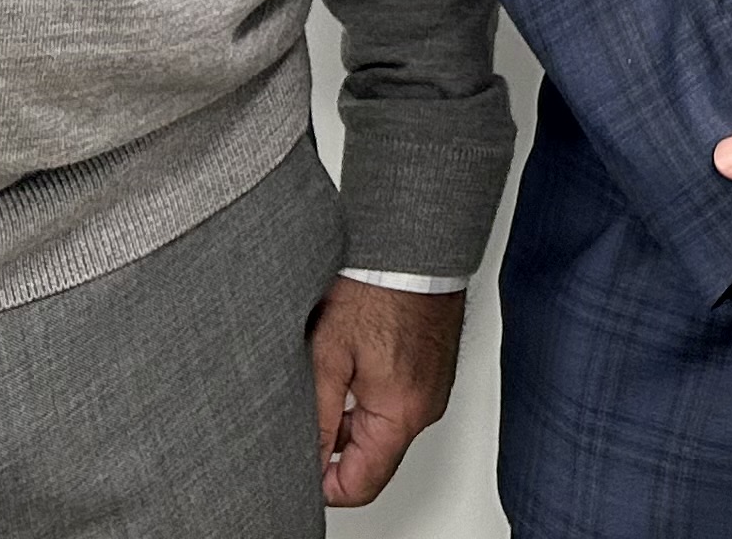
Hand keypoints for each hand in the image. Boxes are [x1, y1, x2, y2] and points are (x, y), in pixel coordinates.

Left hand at [308, 278, 464, 507]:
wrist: (414, 246)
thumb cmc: (377, 288)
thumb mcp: (328, 356)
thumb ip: (318, 418)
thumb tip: (308, 461)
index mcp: (401, 414)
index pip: (361, 486)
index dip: (323, 485)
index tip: (298, 466)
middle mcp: (424, 408)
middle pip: (372, 459)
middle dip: (335, 446)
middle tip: (306, 407)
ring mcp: (432, 389)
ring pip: (383, 430)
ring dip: (352, 417)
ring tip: (329, 374)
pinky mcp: (432, 371)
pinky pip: (398, 403)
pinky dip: (371, 396)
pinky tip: (352, 362)